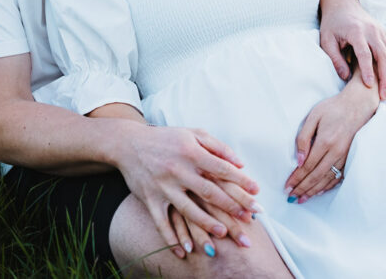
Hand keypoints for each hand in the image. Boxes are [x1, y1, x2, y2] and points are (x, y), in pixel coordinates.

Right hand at [115, 124, 259, 252]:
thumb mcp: (193, 134)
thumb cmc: (167, 138)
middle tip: (249, 219)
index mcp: (191, 152)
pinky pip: (162, 222)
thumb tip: (240, 163)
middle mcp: (178, 170)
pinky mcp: (150, 199)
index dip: (241, 181)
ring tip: (222, 234)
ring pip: (188, 210)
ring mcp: (163, 186)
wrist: (128, 144)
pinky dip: (171, 238)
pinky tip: (183, 252)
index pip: (221, 169)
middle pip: (209, 191)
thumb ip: (218, 147)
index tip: (257, 192)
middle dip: (232, 206)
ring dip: (206, 223)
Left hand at [284, 71, 379, 200]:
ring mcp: (345, 156)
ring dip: (313, 191)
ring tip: (302, 199)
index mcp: (325, 141)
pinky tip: (319, 191)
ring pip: (327, 179)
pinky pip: (338, 177)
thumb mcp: (314, 116)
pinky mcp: (350, 157)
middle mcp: (336, 152)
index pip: (307, 166)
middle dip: (302, 188)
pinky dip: (327, 186)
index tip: (287, 187)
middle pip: (316, 176)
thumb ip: (303, 137)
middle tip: (291, 197)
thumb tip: (299, 160)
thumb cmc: (334, 108)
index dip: (296, 178)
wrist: (359, 104)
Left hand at [319, 0, 385, 99]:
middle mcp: (372, 30)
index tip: (368, 86)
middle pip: (384, 55)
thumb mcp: (326, 40)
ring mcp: (381, 31)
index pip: (365, 53)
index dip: (367, 70)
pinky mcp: (385, 34)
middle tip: (383, 96)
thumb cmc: (332, 24)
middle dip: (385, 77)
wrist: (343, 4)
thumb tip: (345, 77)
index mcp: (356, 31)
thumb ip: (334, 58)